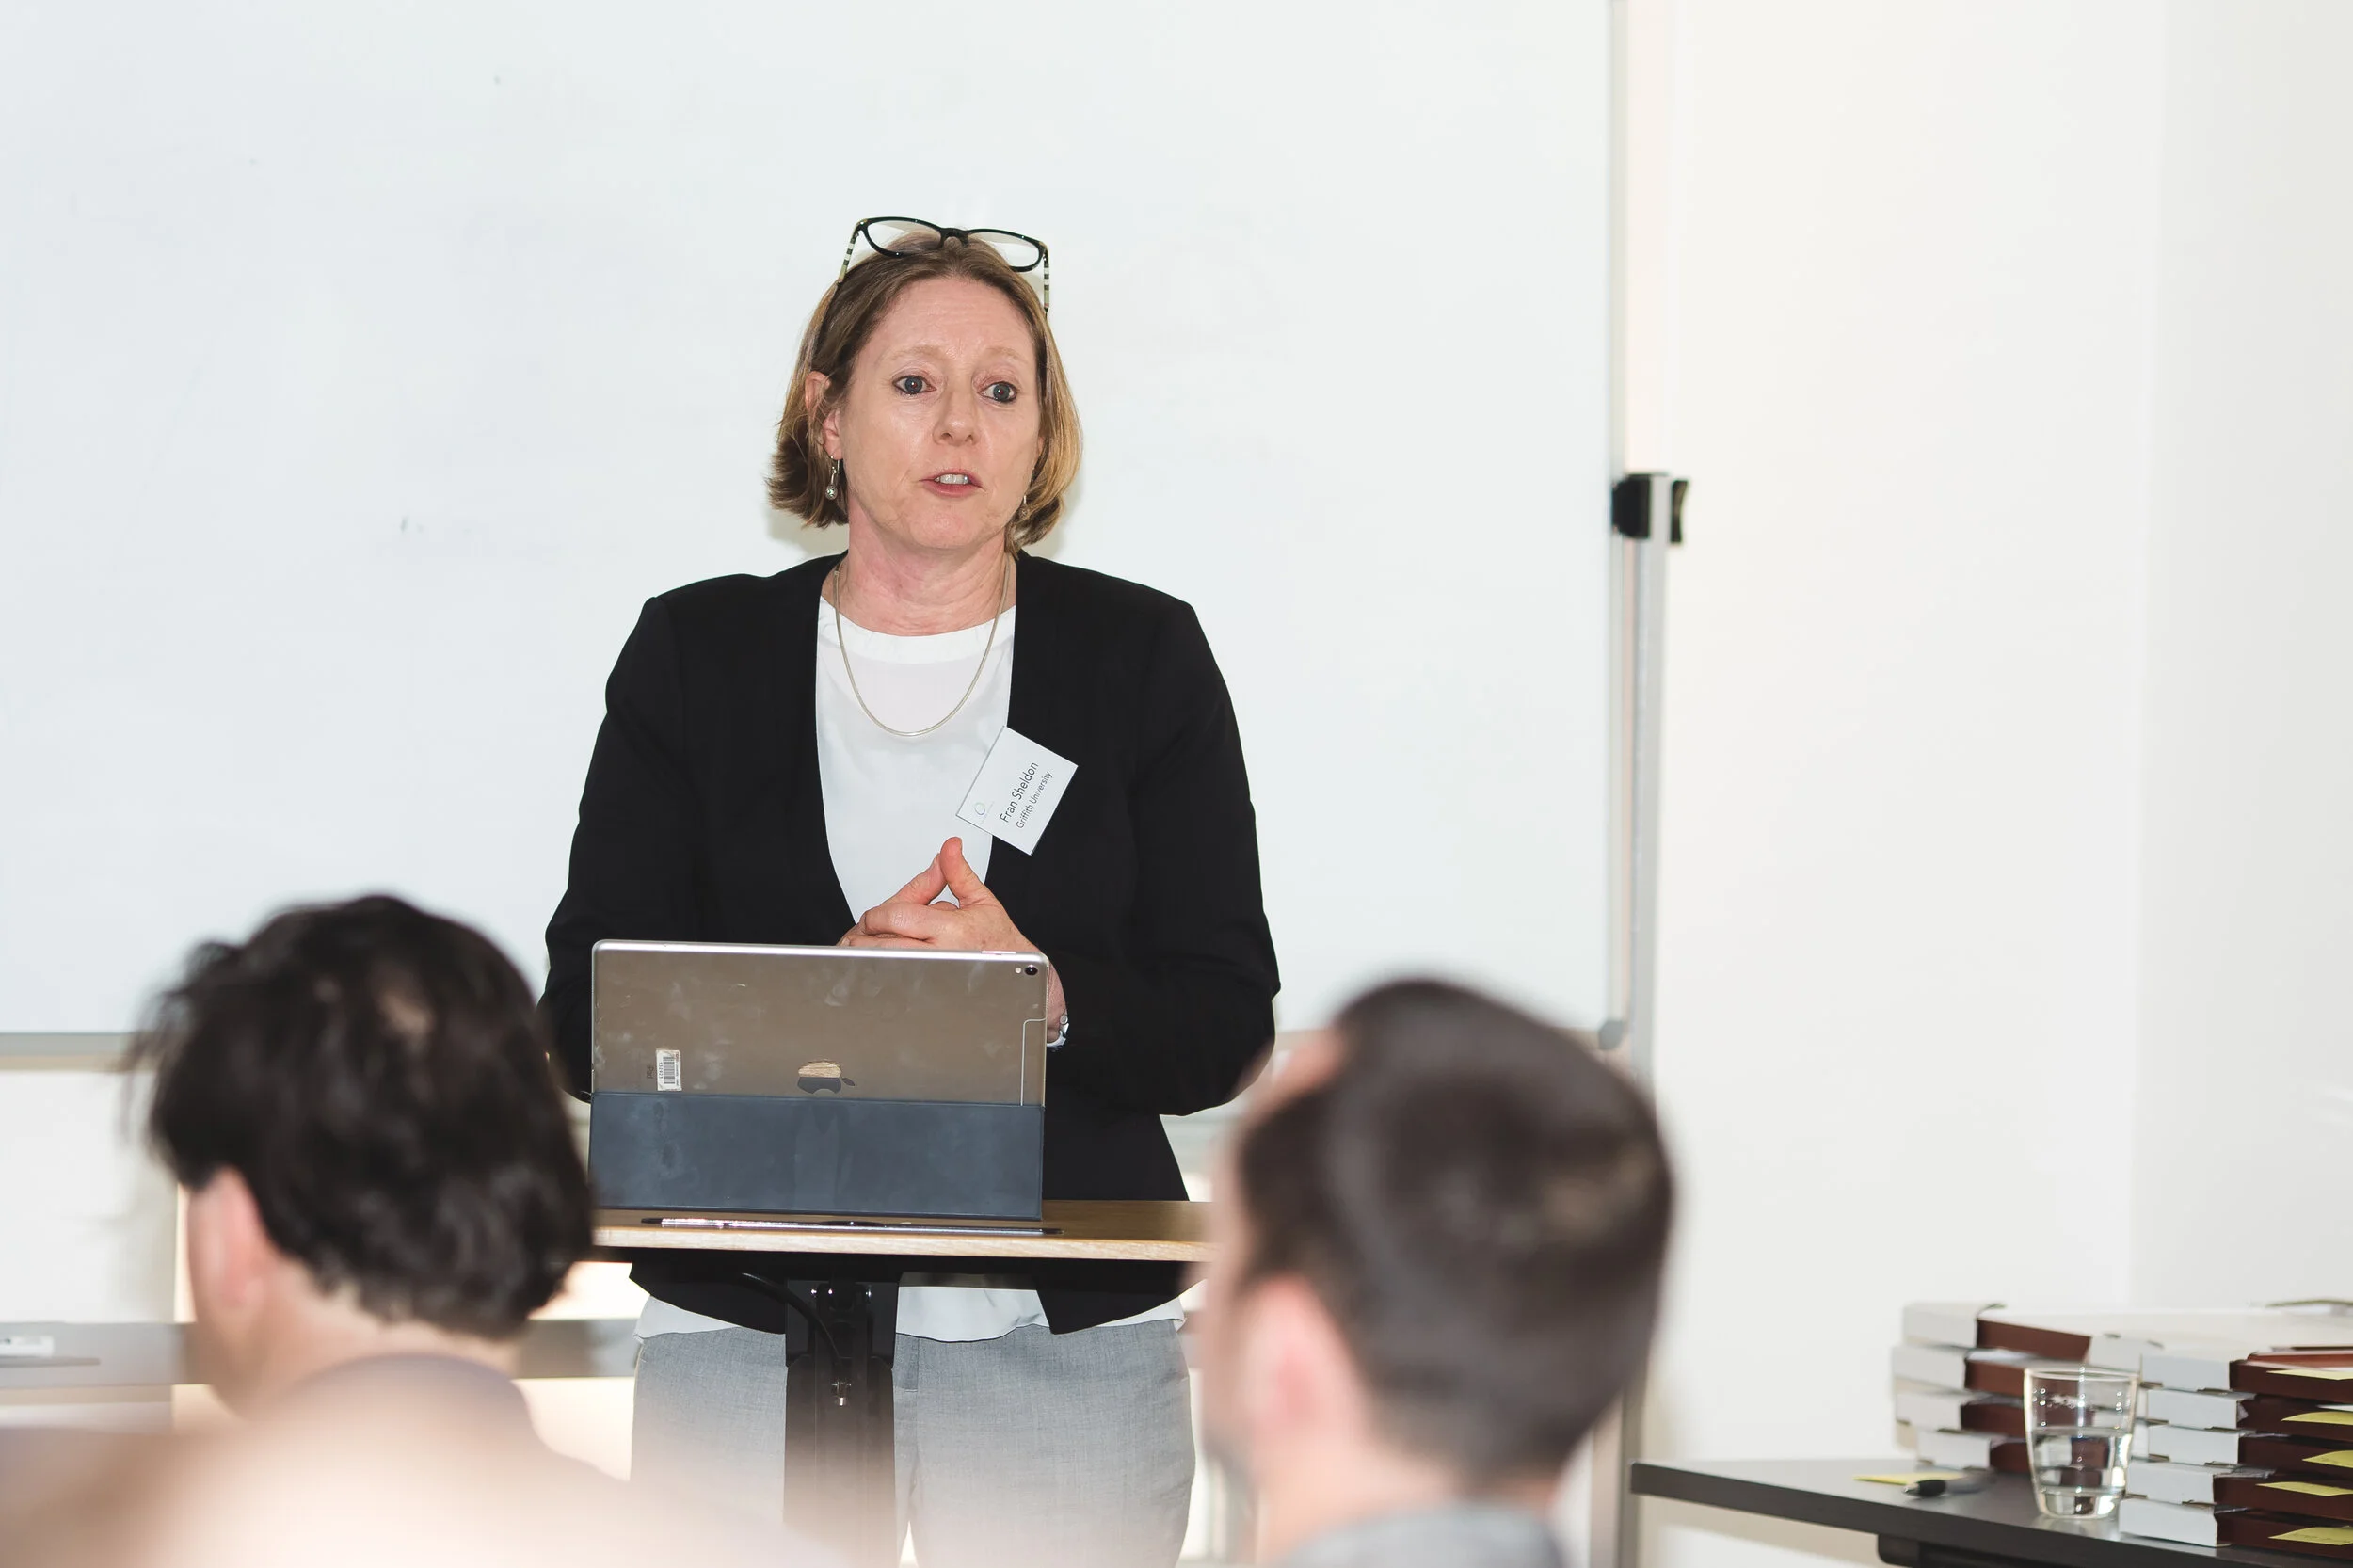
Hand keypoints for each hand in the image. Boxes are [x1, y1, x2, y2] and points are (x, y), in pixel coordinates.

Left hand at [841, 838, 1067, 1025]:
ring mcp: (933, 977)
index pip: (898, 915)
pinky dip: (881, 977)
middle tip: (859, 935)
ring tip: (867, 950)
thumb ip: (958, 873)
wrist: (1018, 976)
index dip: (878, 914)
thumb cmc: (1000, 943)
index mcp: (951, 929)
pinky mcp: (930, 993)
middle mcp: (940, 955)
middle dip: (864, 938)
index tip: (875, 916)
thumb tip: (949, 847)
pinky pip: (895, 985)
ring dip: (867, 958)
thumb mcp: (981, 901)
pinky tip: (881, 970)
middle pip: (883, 945)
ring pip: (885, 968)